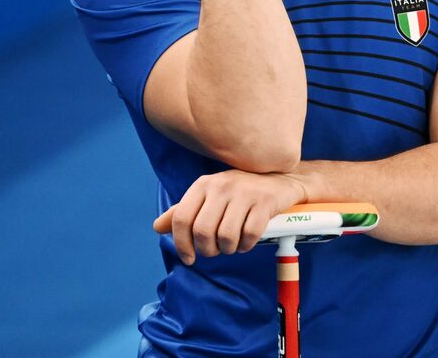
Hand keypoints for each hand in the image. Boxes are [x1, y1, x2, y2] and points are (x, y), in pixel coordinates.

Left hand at [153, 170, 308, 264]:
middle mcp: (222, 186)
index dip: (181, 244)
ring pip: (226, 236)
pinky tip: (246, 242)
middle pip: (203, 231)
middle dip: (208, 250)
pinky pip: (249, 235)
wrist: (281, 179)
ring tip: (232, 245)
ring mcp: (244, 193)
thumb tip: (157, 227)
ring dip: (228, 249)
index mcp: (203, 184)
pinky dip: (246, 245)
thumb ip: (184, 211)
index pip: (181, 218)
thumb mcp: (209, 197)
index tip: (189, 258)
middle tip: (216, 251)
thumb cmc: (239, 192)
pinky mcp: (265, 202)